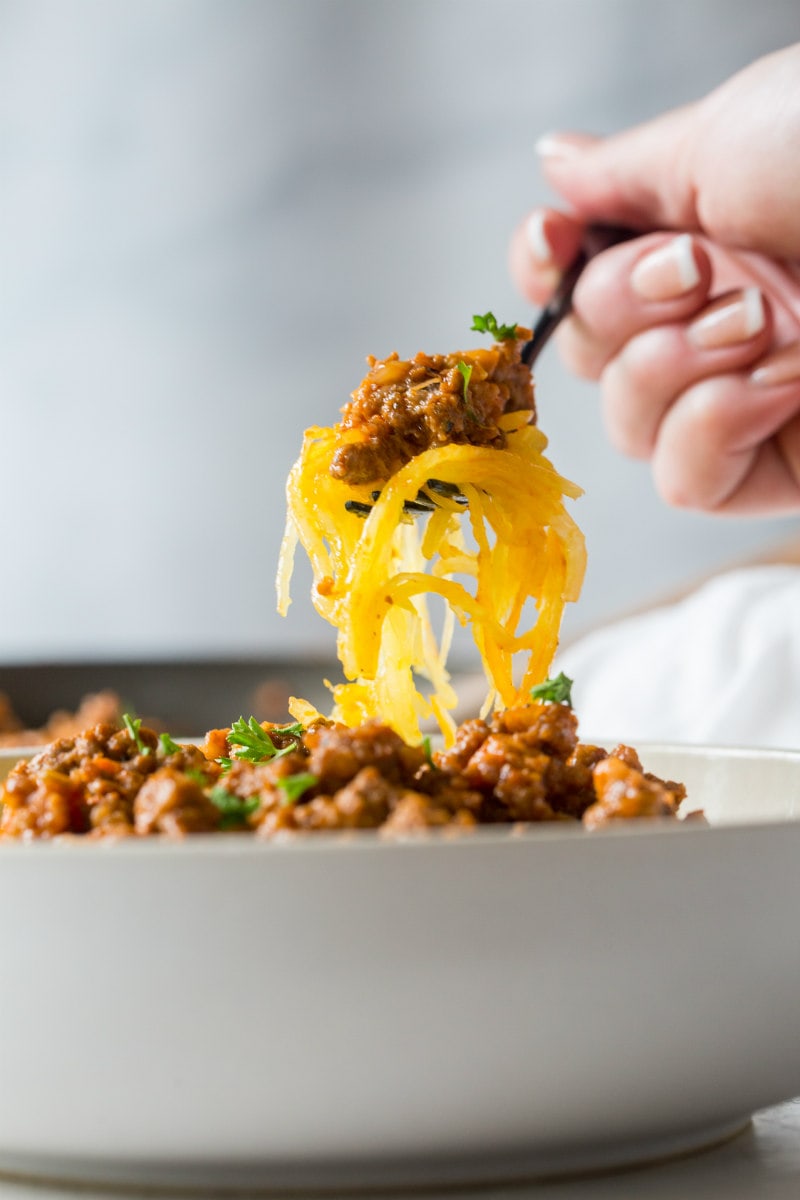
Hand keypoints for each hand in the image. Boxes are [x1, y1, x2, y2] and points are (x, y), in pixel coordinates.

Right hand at [509, 44, 799, 514]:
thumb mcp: (721, 140)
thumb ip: (622, 172)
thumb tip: (553, 164)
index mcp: (691, 239)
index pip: (572, 280)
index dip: (542, 271)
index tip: (551, 241)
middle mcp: (706, 319)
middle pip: (586, 356)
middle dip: (622, 308)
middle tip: (699, 270)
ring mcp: (739, 396)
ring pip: (626, 426)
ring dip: (672, 367)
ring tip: (760, 322)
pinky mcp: (775, 466)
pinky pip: (686, 480)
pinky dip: (713, 427)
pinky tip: (778, 380)